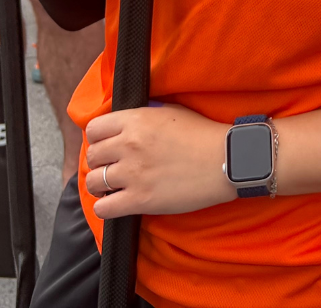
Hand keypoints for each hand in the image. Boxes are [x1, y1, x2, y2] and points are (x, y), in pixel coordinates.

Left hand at [85, 104, 235, 217]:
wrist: (228, 159)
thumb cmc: (203, 134)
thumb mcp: (171, 112)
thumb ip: (143, 117)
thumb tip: (125, 124)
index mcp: (136, 120)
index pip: (94, 129)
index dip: (99, 138)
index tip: (108, 145)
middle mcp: (129, 145)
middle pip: (92, 156)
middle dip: (101, 162)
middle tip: (114, 166)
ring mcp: (133, 174)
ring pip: (93, 182)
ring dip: (101, 185)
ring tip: (114, 186)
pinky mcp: (139, 200)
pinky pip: (103, 208)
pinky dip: (106, 207)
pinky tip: (117, 203)